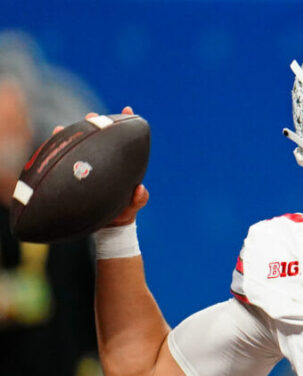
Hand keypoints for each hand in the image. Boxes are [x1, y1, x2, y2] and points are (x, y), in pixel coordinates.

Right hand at [54, 106, 148, 225]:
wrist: (108, 227)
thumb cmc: (123, 213)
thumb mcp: (132, 208)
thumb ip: (139, 200)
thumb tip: (140, 190)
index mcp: (121, 164)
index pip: (124, 140)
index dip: (126, 123)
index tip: (128, 110)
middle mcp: (105, 161)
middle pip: (100, 137)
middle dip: (95, 123)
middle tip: (91, 116)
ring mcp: (89, 166)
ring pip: (81, 145)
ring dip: (73, 134)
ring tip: (61, 127)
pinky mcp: (75, 174)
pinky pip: (65, 161)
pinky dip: (58, 151)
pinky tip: (50, 143)